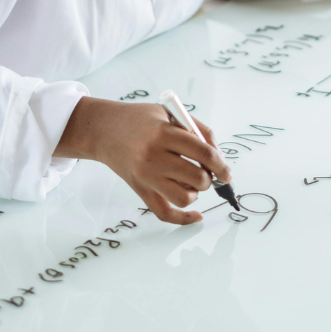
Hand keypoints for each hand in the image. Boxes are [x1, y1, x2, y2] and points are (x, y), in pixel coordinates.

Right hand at [56, 98, 231, 224]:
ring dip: (196, 192)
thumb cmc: (141, 119)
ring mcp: (145, 176)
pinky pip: (164, 213)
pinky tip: (196, 215)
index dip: (221, 164)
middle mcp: (154, 156)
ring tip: (192, 181)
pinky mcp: (139, 190)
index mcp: (164, 133)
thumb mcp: (170, 113)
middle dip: (210, 178)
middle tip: (208, 172)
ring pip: (184, 198)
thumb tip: (220, 157)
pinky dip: (183, 218)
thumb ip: (198, 130)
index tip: (227, 171)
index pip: (203, 152)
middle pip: (197, 177)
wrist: (103, 130)